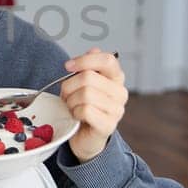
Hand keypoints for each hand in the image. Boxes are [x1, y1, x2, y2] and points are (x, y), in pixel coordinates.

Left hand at [61, 48, 127, 162]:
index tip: (67, 66)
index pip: (107, 59)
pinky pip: (86, 110)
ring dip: (70, 101)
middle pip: (88, 77)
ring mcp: (116, 110)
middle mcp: (120, 93)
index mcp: (116, 78)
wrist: (85, 137)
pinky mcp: (108, 125)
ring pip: (85, 94)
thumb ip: (88, 67)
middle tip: (66, 95)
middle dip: (69, 86)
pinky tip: (76, 116)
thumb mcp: (83, 84)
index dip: (84, 60)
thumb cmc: (83, 107)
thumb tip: (94, 49)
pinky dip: (75, 112)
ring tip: (71, 107)